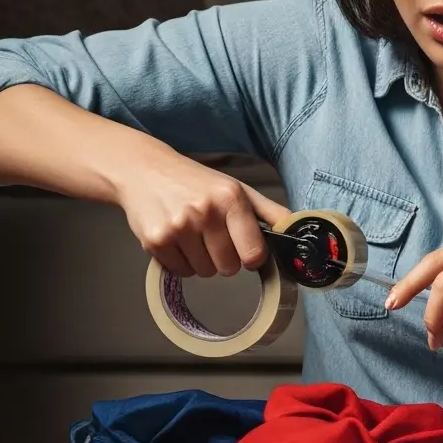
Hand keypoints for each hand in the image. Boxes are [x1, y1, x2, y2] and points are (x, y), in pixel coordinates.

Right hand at [109, 144, 283, 279]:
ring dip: (201, 260)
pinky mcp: (155, 241)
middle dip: (224, 257)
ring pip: (204, 273)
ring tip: (191, 234)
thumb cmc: (196, 182)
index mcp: (231, 198)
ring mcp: (178, 228)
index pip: (254, 254)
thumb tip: (298, 231)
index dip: (251, 256)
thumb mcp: (236, 188)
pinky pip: (181, 272)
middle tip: (211, 234)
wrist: (143, 170)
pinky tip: (175, 238)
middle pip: (229, 268)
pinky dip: (180, 262)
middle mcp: (205, 212)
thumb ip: (270, 212)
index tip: (244, 248)